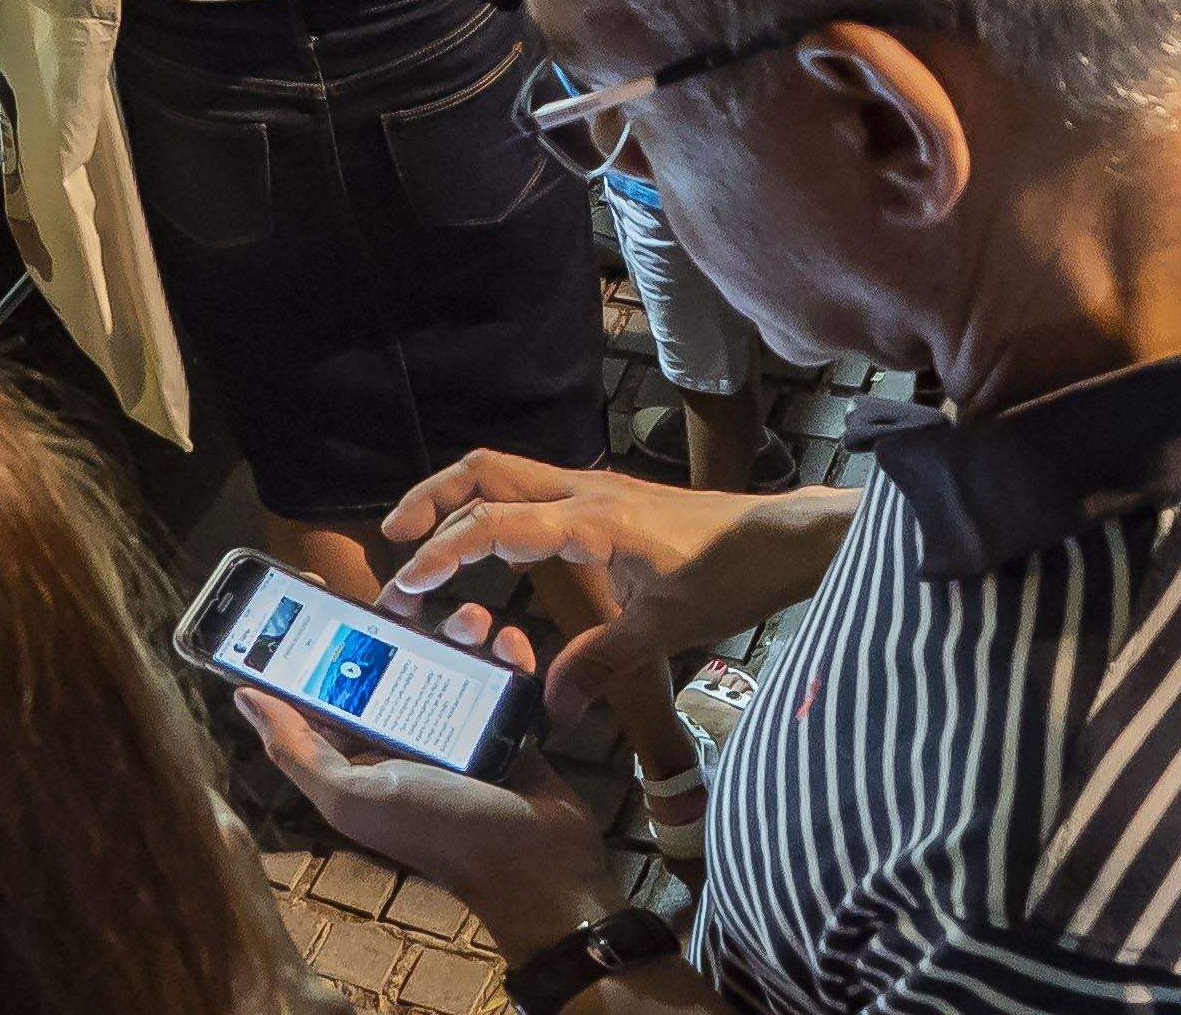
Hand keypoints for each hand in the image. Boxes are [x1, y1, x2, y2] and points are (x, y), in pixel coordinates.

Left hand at [233, 595, 622, 956]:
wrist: (537, 860)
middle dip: (394, 619)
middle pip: (385, 657)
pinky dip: (505, 651)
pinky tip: (509, 644)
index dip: (310, 637)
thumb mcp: (355, 795)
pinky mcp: (499, 716)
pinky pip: (497, 669)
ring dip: (459, 627)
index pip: (321, 685)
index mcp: (356, 751)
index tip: (309, 584)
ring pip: (445, 653)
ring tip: (474, 620)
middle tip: (407, 590)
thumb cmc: (439, 830)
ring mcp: (452, 722)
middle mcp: (399, 733)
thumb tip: (244, 697)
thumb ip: (298, 750)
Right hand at [376, 453, 829, 720]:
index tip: (405, 585)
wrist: (787, 540)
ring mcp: (597, 489)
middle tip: (393, 540)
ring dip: (461, 498)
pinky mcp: (609, 500)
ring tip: (424, 540)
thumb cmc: (732, 577)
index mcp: (592, 518)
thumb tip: (551, 709)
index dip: (442, 552)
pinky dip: (496, 507)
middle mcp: (586, 491)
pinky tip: (489, 546)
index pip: (496, 523)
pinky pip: (534, 491)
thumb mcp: (664, 632)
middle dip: (433, 498)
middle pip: (488, 470)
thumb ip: (600, 664)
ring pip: (509, 473)